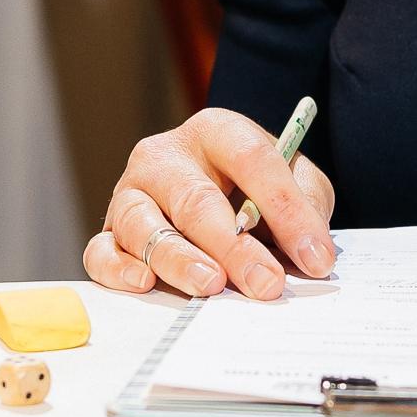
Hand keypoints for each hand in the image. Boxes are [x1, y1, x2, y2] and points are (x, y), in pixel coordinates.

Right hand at [83, 107, 336, 300]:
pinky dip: (119, 269)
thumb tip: (311, 255)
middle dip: (235, 248)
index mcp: (216, 130)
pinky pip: (101, 251)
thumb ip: (306, 204)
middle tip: (266, 284)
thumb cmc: (253, 188)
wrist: (211, 192)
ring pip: (145, 225)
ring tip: (212, 286)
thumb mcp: (294, 180)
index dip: (287, 209)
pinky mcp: (108, 229)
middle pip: (197, 199)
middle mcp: (165, 157)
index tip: (315, 256)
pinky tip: (145, 283)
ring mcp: (130, 192)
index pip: (253, 160)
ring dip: (181, 259)